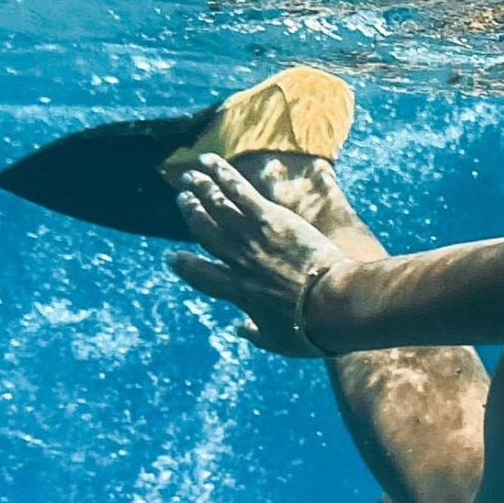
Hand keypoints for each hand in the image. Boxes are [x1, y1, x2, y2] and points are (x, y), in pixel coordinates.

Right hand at [169, 153, 348, 355]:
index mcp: (238, 292)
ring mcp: (252, 238)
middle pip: (206, 232)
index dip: (186, 267)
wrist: (330, 305)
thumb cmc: (310, 328)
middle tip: (183, 200)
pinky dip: (222, 175)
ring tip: (190, 176)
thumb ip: (256, 334)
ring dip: (201, 189)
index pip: (202, 276)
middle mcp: (238, 262)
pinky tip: (210, 161)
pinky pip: (240, 192)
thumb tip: (241, 330)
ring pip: (218, 208)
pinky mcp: (270, 219)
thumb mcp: (279, 341)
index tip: (173, 259)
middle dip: (192, 214)